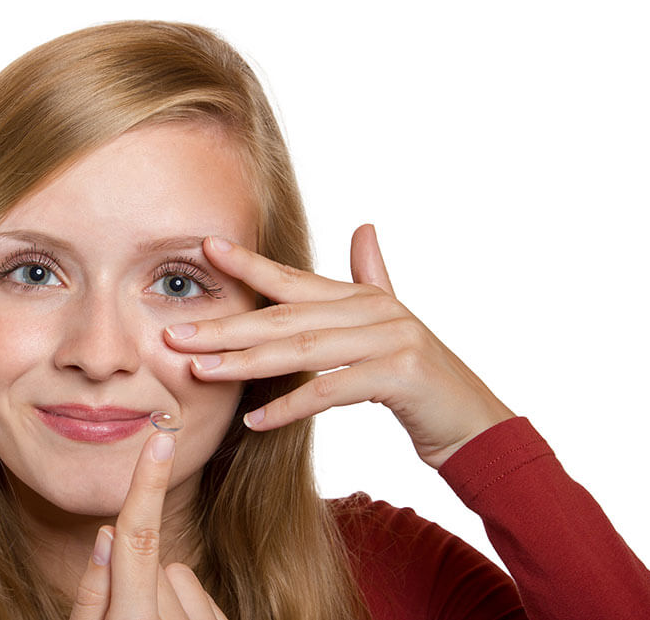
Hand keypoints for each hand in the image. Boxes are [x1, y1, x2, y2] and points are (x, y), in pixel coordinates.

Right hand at [70, 430, 227, 618]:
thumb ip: (91, 595)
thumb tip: (106, 535)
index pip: (139, 541)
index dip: (148, 485)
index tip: (162, 440)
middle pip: (150, 562)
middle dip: (133, 581)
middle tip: (124, 619)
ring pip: (176, 574)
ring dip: (160, 596)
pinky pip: (199, 595)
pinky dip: (183, 609)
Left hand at [164, 224, 514, 468]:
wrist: (473, 422)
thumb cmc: (421, 378)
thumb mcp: (395, 321)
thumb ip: (373, 275)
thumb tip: (364, 226)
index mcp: (362, 297)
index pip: (294, 279)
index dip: (249, 264)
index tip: (205, 250)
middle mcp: (373, 310)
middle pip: (285, 317)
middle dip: (227, 326)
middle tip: (176, 333)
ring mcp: (389, 339)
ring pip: (301, 349)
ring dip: (246, 362)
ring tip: (201, 370)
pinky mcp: (399, 374)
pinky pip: (331, 390)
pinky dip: (291, 405)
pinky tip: (256, 420)